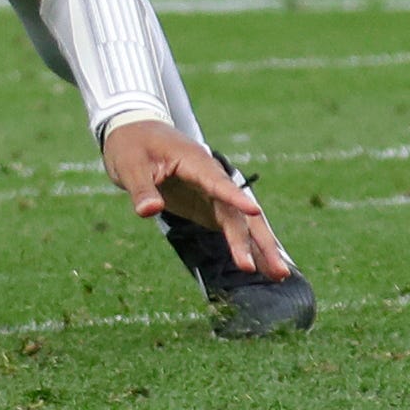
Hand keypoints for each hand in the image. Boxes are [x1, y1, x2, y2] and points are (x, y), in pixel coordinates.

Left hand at [101, 120, 291, 280]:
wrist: (135, 134)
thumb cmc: (132, 145)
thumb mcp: (130, 165)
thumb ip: (142, 189)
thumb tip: (149, 211)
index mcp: (194, 161)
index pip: (217, 182)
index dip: (234, 197)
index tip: (253, 211)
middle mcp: (212, 177)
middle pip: (238, 210)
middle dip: (256, 239)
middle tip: (276, 267)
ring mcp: (214, 193)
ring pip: (241, 222)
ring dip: (259, 247)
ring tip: (280, 274)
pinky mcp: (210, 205)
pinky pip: (232, 227)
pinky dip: (246, 245)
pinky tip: (263, 267)